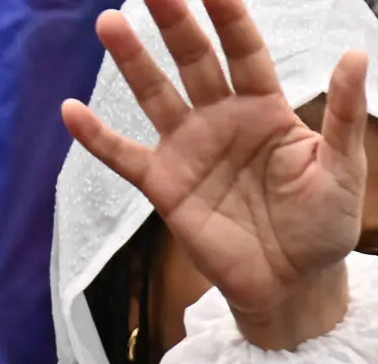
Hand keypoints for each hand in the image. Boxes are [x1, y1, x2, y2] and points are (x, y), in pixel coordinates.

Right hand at [63, 0, 368, 348]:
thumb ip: (345, 112)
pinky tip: (70, 112)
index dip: (228, 17)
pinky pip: (123, 157)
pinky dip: (96, 137)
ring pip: (156, 96)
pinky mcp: (164, 187)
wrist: (289, 281)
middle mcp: (222, 120)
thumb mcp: (344, 167)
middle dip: (174, 24)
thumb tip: (354, 54)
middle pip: (194, 60)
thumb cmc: (323, 223)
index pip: (244, 51)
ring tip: (109, 25)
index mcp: (267, 109)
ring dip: (133, 62)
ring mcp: (189, 152)